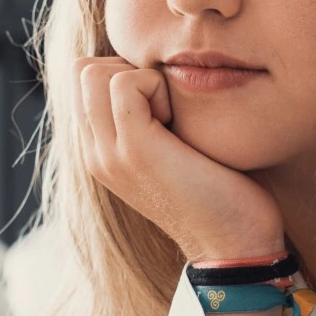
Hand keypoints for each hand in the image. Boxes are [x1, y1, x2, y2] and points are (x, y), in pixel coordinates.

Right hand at [74, 57, 283, 263]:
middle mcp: (94, 152)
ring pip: (92, 72)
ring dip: (141, 78)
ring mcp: (107, 153)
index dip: (125, 72)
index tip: (163, 105)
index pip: (82, 79)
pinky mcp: (132, 150)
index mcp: (99, 151)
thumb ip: (150, 118)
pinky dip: (158, 86)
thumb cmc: (220, 192)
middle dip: (128, 69)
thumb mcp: (171, 149)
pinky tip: (179, 122)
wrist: (234, 246)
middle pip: (81, 71)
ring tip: (171, 116)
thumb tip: (160, 75)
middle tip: (166, 107)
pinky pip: (124, 83)